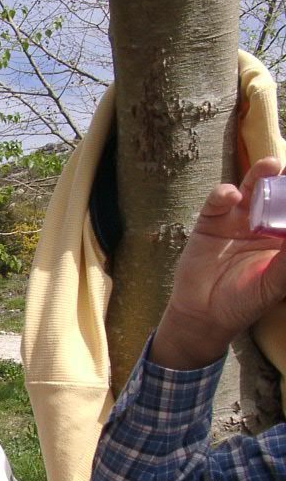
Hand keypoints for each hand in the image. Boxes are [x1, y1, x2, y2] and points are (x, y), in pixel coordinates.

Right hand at [152, 157, 285, 368]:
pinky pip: (217, 202)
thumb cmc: (244, 302)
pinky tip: (231, 195)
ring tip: (270, 165)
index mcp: (283, 237)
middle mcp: (263, 222)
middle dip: (285, 179)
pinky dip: (223, 194)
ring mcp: (236, 219)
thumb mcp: (274, 284)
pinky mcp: (210, 221)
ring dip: (260, 174)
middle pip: (278, 193)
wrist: (203, 314)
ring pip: (251, 190)